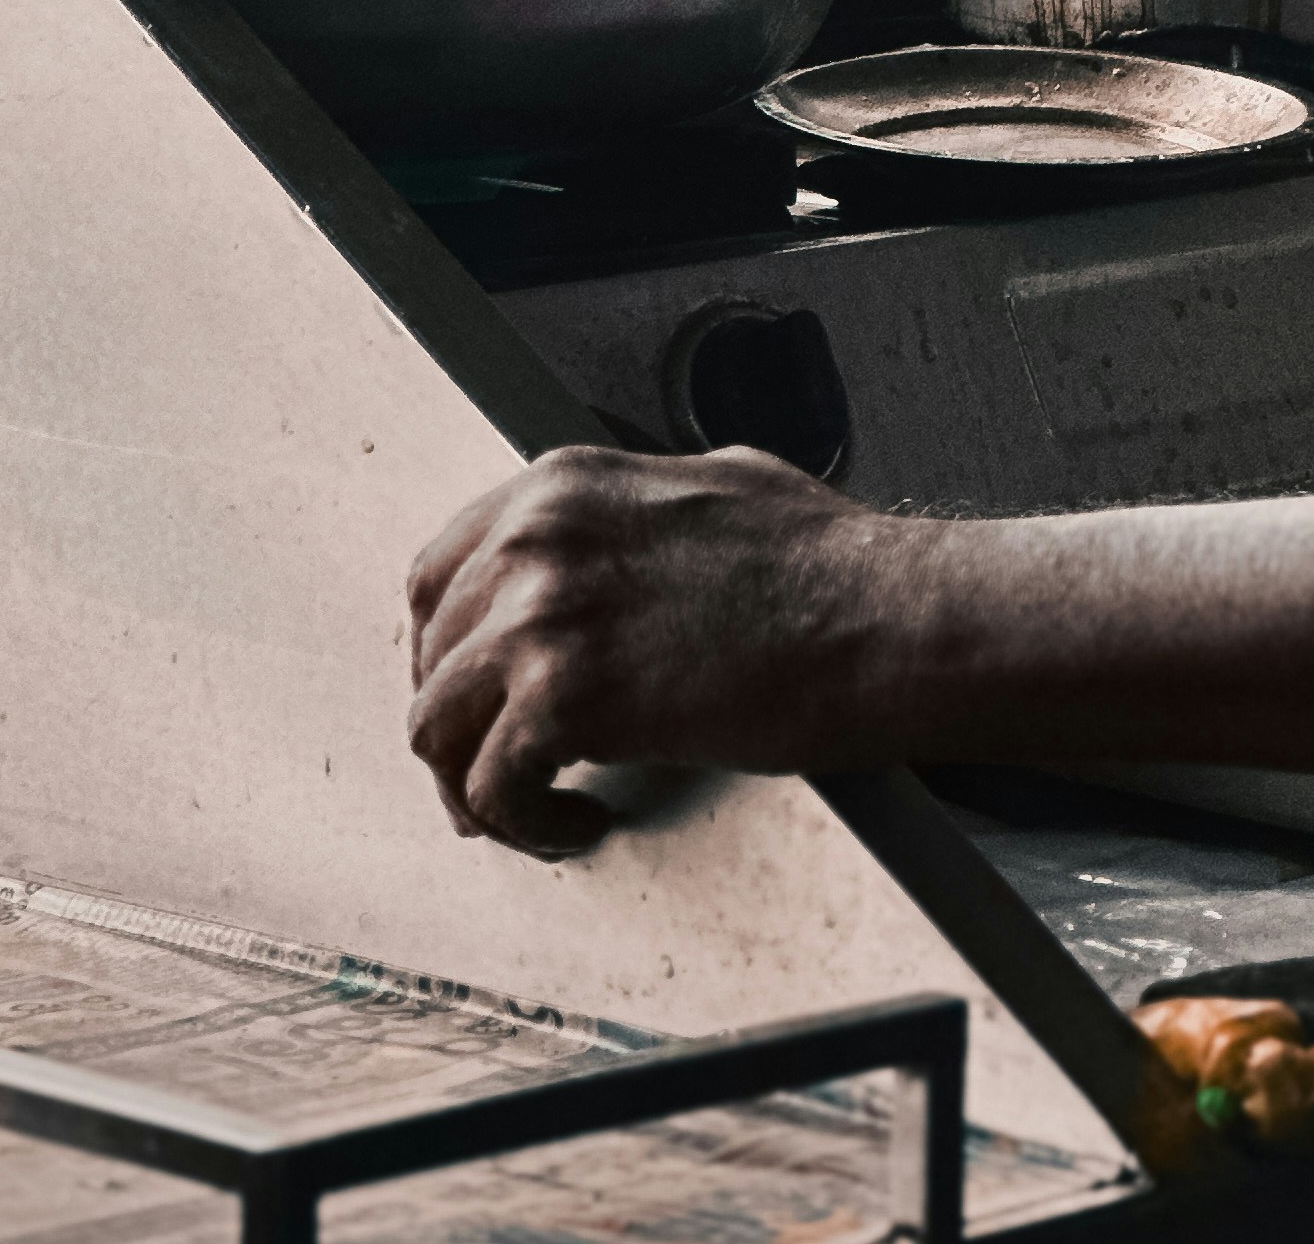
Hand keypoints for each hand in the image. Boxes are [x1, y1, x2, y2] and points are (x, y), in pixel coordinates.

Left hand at [405, 442, 930, 858]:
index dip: (448, 652)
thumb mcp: (712, 487)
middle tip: (498, 772)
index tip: (476, 697)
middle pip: (429, 654)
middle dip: (458, 722)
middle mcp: (534, 537)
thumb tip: (617, 549)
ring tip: (537, 810)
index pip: (441, 573)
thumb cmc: (826, 563)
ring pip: (435, 726)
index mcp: (562, 485)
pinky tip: (580, 823)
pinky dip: (524, 827)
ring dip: (478, 784)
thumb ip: (635, 517)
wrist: (884, 615)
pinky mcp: (567, 698)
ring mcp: (543, 614)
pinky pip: (491, 789)